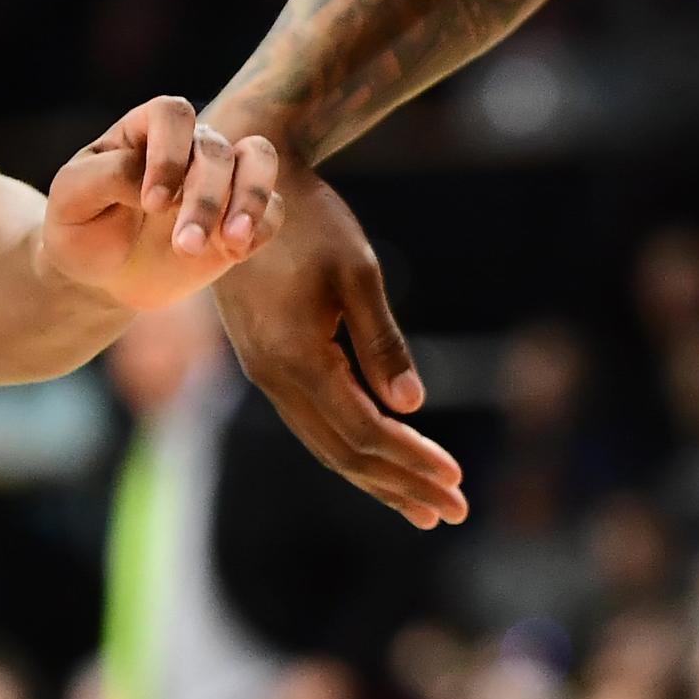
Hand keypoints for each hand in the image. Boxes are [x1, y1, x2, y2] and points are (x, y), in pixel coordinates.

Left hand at [39, 96, 281, 310]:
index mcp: (145, 130)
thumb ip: (107, 176)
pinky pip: (274, 208)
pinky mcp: (241, 217)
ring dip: (250, 200)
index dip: (170, 153)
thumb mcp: (71, 198)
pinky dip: (262, 227)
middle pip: (215, 150)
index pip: (173, 113)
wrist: (100, 274)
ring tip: (233, 241)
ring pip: (259, 160)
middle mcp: (189, 146)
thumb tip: (152, 181)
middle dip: (205, 199)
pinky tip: (236, 254)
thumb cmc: (80, 226)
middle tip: (184, 246)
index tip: (153, 204)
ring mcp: (221, 180)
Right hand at [212, 170, 467, 526]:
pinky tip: (383, 459)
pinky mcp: (268, 363)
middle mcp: (274, 378)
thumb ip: (381, 344)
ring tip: (424, 504)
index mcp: (296, 359)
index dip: (412, 460)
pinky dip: (354, 448)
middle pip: (344, 453)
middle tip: (455, 511)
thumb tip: (411, 407)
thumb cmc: (308, 221)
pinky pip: (314, 423)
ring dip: (379, 477)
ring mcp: (266, 374)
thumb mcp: (356, 273)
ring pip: (326, 444)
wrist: (241, 187)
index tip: (456, 481)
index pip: (364, 432)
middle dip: (402, 485)